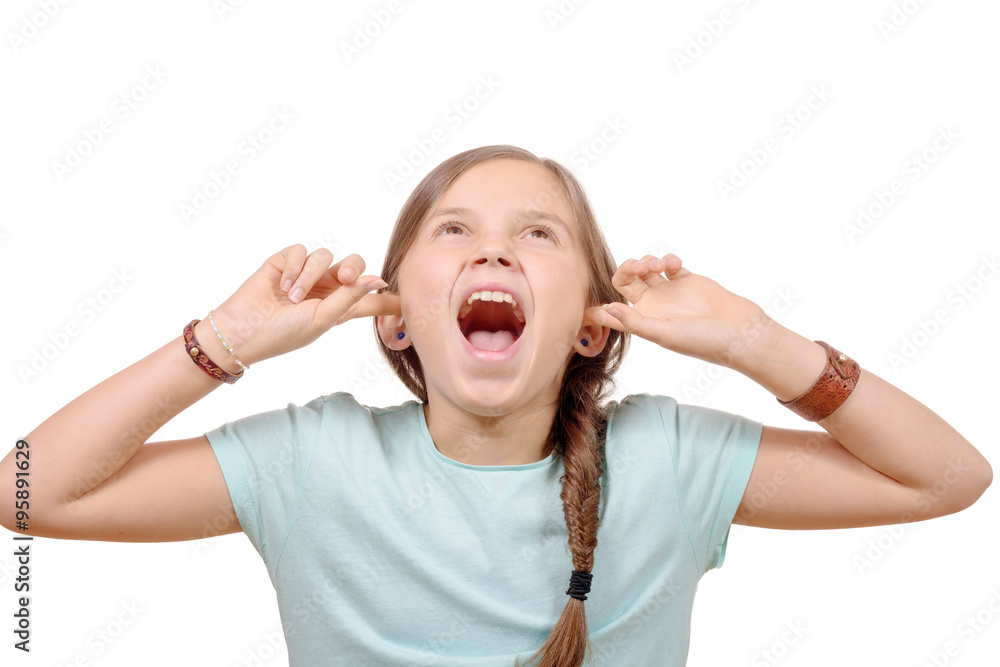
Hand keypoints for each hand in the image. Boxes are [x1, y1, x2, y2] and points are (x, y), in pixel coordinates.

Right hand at [207, 244, 400, 364]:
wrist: (244, 331)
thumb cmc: (284, 333)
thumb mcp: (323, 320)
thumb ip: (351, 298)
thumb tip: (379, 280)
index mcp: (339, 307)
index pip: (370, 299)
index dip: (389, 298)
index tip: (411, 300)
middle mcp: (326, 287)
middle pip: (354, 264)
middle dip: (354, 267)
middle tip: (346, 278)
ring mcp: (305, 273)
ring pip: (325, 256)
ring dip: (311, 275)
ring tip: (294, 296)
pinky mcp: (285, 261)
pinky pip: (301, 251)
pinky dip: (294, 267)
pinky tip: (283, 285)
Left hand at [589, 254, 775, 369]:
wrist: (739, 332)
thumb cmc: (702, 341)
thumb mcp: (664, 334)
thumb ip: (634, 322)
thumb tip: (606, 308)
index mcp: (641, 321)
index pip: (608, 314)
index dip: (592, 308)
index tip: (579, 301)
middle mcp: (651, 306)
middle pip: (624, 280)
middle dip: (627, 268)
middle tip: (640, 268)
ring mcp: (668, 292)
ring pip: (645, 268)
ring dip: (647, 260)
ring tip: (660, 266)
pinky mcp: (685, 280)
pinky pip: (668, 264)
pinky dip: (666, 259)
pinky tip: (673, 264)